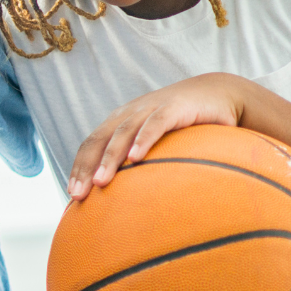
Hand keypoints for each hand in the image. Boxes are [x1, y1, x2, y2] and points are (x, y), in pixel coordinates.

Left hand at [68, 73, 247, 199]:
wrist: (218, 92)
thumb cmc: (183, 122)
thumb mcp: (157, 140)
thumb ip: (142, 162)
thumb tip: (130, 198)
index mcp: (120, 121)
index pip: (92, 144)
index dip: (79, 167)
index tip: (72, 194)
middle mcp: (130, 113)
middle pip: (99, 140)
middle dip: (86, 167)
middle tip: (78, 194)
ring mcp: (150, 108)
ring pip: (123, 133)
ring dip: (110, 158)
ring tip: (100, 181)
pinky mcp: (174, 108)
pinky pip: (155, 124)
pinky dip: (143, 140)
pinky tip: (135, 158)